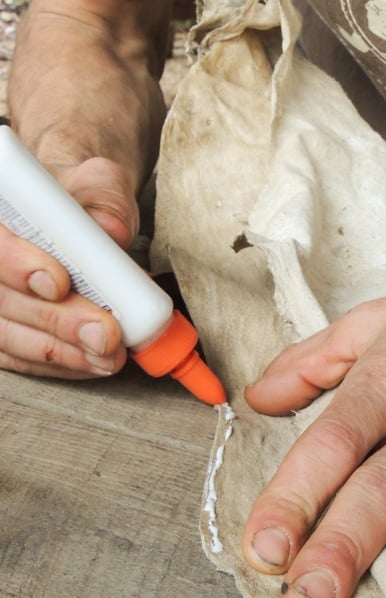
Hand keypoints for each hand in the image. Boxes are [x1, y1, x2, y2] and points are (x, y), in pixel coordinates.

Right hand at [0, 157, 135, 377]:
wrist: (70, 216)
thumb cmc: (78, 195)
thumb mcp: (95, 180)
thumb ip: (102, 199)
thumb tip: (110, 229)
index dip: (16, 264)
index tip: (58, 283)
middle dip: (54, 321)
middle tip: (104, 334)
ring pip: (6, 335)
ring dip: (61, 352)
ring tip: (108, 355)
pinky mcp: (2, 329)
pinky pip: (18, 358)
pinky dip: (58, 364)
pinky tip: (92, 363)